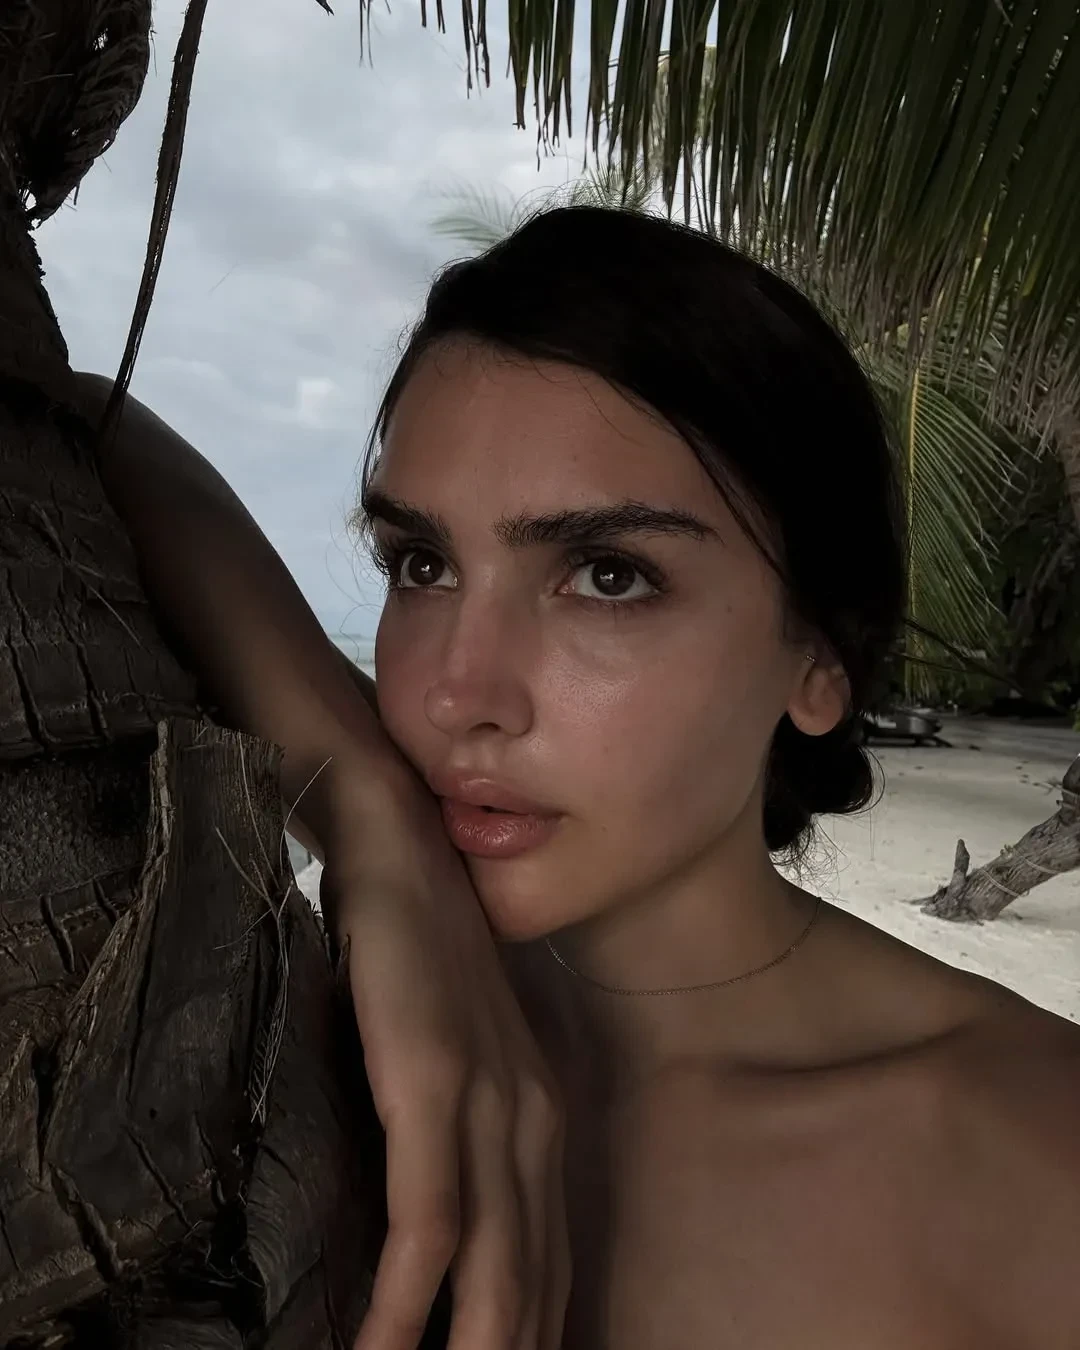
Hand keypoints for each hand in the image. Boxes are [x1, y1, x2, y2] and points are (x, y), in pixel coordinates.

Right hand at [318, 784, 569, 1349]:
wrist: (401, 847)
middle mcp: (532, 1121)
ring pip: (491, 1270)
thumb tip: (432, 1222)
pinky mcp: (430, 1084)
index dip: (533, 1340)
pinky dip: (402, 1301)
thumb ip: (459, 1131)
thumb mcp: (457, 1052)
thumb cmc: (415, 953)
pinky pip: (426, 1219)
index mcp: (542, 1120)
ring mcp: (487, 1102)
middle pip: (530, 1285)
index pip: (549, 1266)